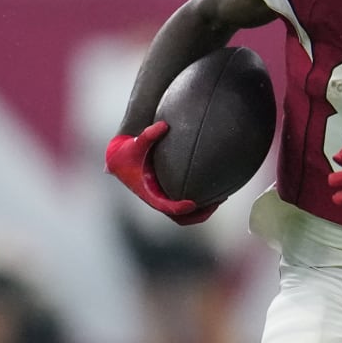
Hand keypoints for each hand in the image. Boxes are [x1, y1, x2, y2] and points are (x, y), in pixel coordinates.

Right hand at [104, 121, 219, 225]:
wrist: (118, 160)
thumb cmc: (127, 153)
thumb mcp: (136, 143)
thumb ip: (148, 135)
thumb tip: (164, 125)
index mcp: (149, 194)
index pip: (166, 207)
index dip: (180, 208)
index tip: (194, 203)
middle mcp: (157, 200)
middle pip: (181, 218)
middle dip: (199, 214)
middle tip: (217, 202)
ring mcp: (164, 199)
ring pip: (186, 214)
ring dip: (203, 211)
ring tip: (222, 197)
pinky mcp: (168, 195)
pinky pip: (186, 203)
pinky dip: (200, 202)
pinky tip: (216, 187)